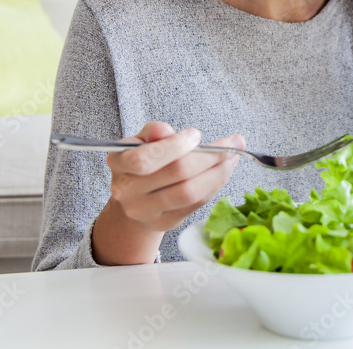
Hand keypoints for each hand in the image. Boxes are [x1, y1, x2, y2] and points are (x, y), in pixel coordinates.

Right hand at [107, 121, 245, 232]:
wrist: (136, 196)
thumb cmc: (145, 159)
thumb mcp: (143, 139)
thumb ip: (153, 131)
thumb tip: (163, 131)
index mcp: (119, 163)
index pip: (145, 158)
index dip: (175, 146)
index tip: (197, 135)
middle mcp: (127, 190)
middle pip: (176, 174)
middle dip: (210, 156)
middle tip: (234, 142)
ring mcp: (145, 211)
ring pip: (190, 193)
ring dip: (218, 172)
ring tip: (232, 156)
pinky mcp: (165, 222)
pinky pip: (197, 204)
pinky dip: (215, 185)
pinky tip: (224, 171)